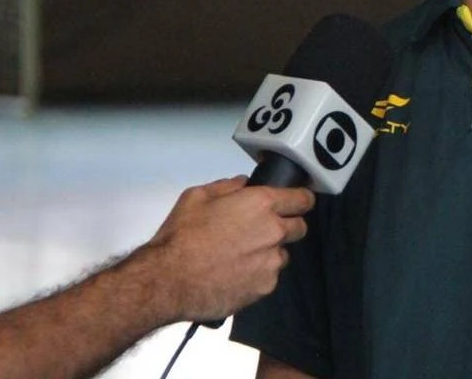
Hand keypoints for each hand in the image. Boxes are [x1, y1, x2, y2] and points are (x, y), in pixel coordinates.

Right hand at [143, 176, 314, 321]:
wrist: (168, 281)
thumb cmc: (181, 236)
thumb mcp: (197, 196)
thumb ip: (227, 187)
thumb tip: (243, 185)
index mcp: (261, 204)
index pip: (303, 199)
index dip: (300, 199)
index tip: (295, 203)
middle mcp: (274, 232)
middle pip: (299, 227)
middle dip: (286, 226)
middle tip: (261, 230)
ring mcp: (272, 262)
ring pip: (283, 254)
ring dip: (269, 252)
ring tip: (240, 256)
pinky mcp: (265, 287)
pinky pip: (269, 276)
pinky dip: (257, 274)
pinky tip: (234, 274)